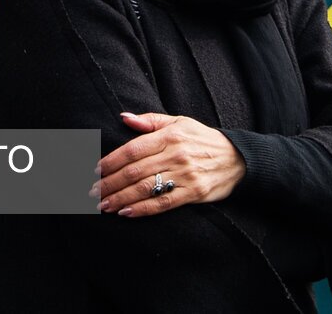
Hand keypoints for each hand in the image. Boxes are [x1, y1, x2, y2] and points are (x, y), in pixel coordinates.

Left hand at [91, 112, 245, 217]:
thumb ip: (151, 121)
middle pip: (135, 171)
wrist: (239, 158)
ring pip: (145, 188)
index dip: (110, 161)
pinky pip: (163, 203)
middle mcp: (176, 154)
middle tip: (92, 192)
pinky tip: (125, 212)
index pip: (132, 149)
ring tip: (103, 205)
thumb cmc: (204, 139)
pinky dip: (142, 209)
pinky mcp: (194, 193)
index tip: (94, 170)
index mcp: (170, 136)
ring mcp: (185, 175)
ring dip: (120, 198)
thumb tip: (123, 117)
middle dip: (109, 183)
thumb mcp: (180, 122)